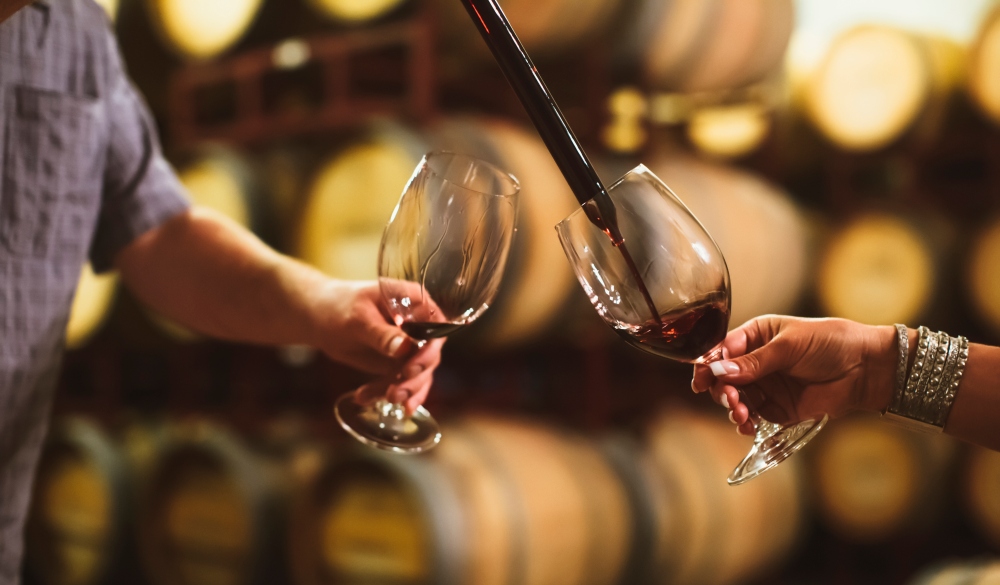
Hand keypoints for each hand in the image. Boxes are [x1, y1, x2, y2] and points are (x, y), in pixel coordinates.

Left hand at [310, 280, 444, 409]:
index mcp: (416, 304)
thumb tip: (405, 348)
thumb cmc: (340, 306)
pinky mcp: (397, 364)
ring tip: (378, 397)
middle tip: (393, 393)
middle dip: (413, 380)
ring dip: (402, 391)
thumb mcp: (359, 319)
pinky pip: (400, 383)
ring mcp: (409, 347)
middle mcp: (419, 326)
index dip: (429, 352)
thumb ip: (382, 334)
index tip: (411, 370)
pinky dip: (385, 393)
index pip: (436, 330)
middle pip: (429, 357)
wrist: (320, 317)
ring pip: (418, 376)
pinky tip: (365, 397)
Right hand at [691, 316, 895, 434]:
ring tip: (742, 415)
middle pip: (724, 378)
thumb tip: (720, 370)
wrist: (866, 368)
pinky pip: (754, 417)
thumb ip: (755, 362)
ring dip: (733, 408)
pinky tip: (747, 426)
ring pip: (736, 400)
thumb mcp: (789, 346)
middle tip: (731, 399)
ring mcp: (767, 386)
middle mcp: (756, 362)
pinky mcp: (779, 408)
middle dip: (721, 390)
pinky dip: (746, 423)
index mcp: (756, 336)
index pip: (722, 351)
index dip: (708, 365)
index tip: (700, 380)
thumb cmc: (830, 342)